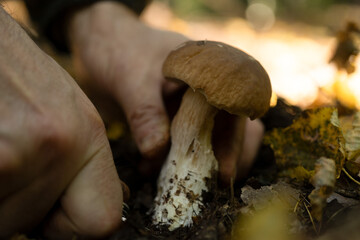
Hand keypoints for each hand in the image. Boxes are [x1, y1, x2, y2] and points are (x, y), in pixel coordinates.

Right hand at [0, 8, 123, 237]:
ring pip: (4, 222)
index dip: (74, 226)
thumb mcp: (70, 118)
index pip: (102, 222)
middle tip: (16, 157)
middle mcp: (56, 146)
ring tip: (3, 143)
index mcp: (86, 138)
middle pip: (41, 225)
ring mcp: (11, 153)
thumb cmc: (23, 80)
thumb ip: (84, 167)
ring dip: (1, 196)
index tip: (57, 214)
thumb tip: (101, 211)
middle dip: (26, 204)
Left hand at [68, 1, 263, 181]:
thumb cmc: (119, 49)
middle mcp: (207, 91)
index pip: (235, 111)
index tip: (223, 174)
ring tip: (174, 184)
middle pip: (230, 132)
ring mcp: (190, 108)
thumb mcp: (131, 79)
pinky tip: (153, 172)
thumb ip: (146, 114)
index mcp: (210, 71)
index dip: (235, 144)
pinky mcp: (172, 121)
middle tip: (203, 187)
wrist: (99, 44)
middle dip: (220, 161)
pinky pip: (182, 147)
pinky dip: (172, 163)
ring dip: (195, 166)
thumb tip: (157, 152)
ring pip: (207, 143)